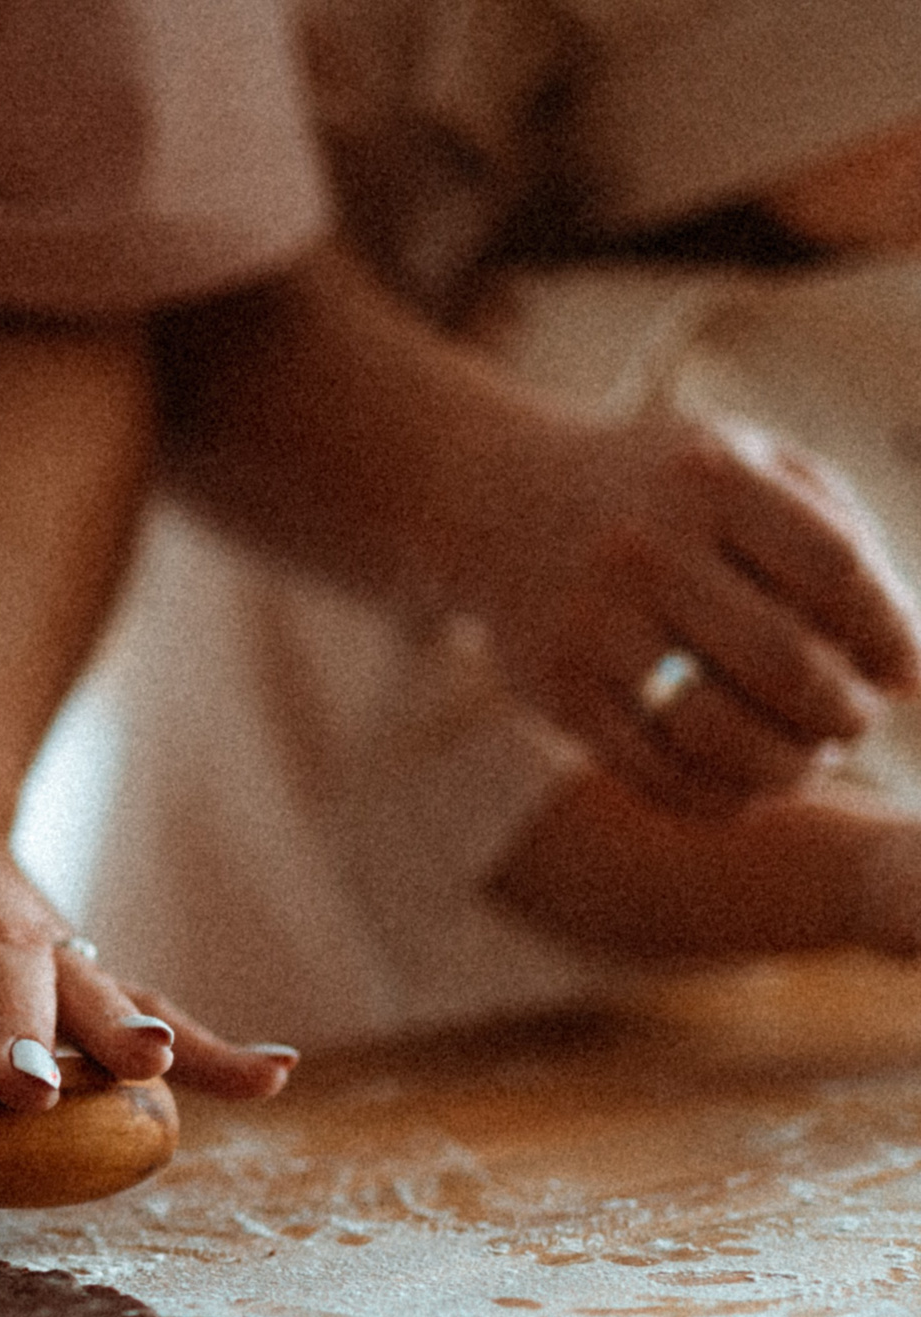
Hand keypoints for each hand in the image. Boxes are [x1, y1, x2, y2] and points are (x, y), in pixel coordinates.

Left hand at [0, 768, 296, 1110]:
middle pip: (4, 957)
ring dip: (117, 1023)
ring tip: (156, 1069)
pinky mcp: (75, 951)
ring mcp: (34, 920)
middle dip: (23, 1025)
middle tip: (30, 1093)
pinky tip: (269, 1075)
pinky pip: (145, 989)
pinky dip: (209, 1036)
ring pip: (83, 970)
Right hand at [468, 412, 920, 817]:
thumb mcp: (743, 463)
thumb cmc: (656, 490)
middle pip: (786, 661)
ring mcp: (592, 623)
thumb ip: (833, 529)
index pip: (836, 573)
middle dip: (844, 713)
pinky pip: (651, 768)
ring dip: (786, 768)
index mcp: (709, 478)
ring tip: (806, 765)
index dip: (891, 637)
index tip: (906, 676)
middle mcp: (645, 548)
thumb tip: (911, 660)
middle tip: (855, 724)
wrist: (495, 499)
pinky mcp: (554, 688)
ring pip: (718, 731)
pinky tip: (742, 791)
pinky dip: (714, 796)